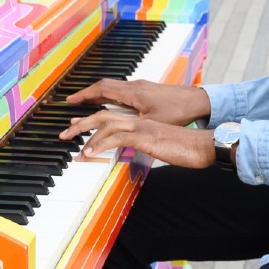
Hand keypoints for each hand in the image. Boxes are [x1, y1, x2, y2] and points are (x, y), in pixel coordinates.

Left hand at [60, 112, 215, 167]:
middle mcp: (139, 119)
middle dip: (81, 123)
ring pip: (105, 123)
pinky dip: (99, 145)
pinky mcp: (144, 136)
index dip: (92, 119)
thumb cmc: (187, 148)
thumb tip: (135, 151)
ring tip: (73, 150)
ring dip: (85, 135)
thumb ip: (146, 145)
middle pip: (102, 114)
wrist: (204, 145)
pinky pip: (115, 138)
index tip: (76, 125)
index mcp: (142, 120)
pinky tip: (88, 154)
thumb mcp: (161, 146)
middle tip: (64, 134)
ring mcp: (141, 125)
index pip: (111, 115)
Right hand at [65, 78, 210, 126]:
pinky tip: (109, 106)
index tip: (70, 101)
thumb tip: (114, 138)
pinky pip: (121, 91)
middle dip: (86, 94)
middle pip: (104, 86)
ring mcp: (140, 87)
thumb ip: (132, 129)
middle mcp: (134, 86)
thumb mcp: (152, 124)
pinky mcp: (145, 91)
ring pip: (113, 88)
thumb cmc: (178, 112)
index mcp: (132, 93)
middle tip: (73, 103)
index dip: (84, 95)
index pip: (101, 89)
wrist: (197, 101)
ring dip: (98, 95)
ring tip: (86, 105)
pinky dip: (110, 97)